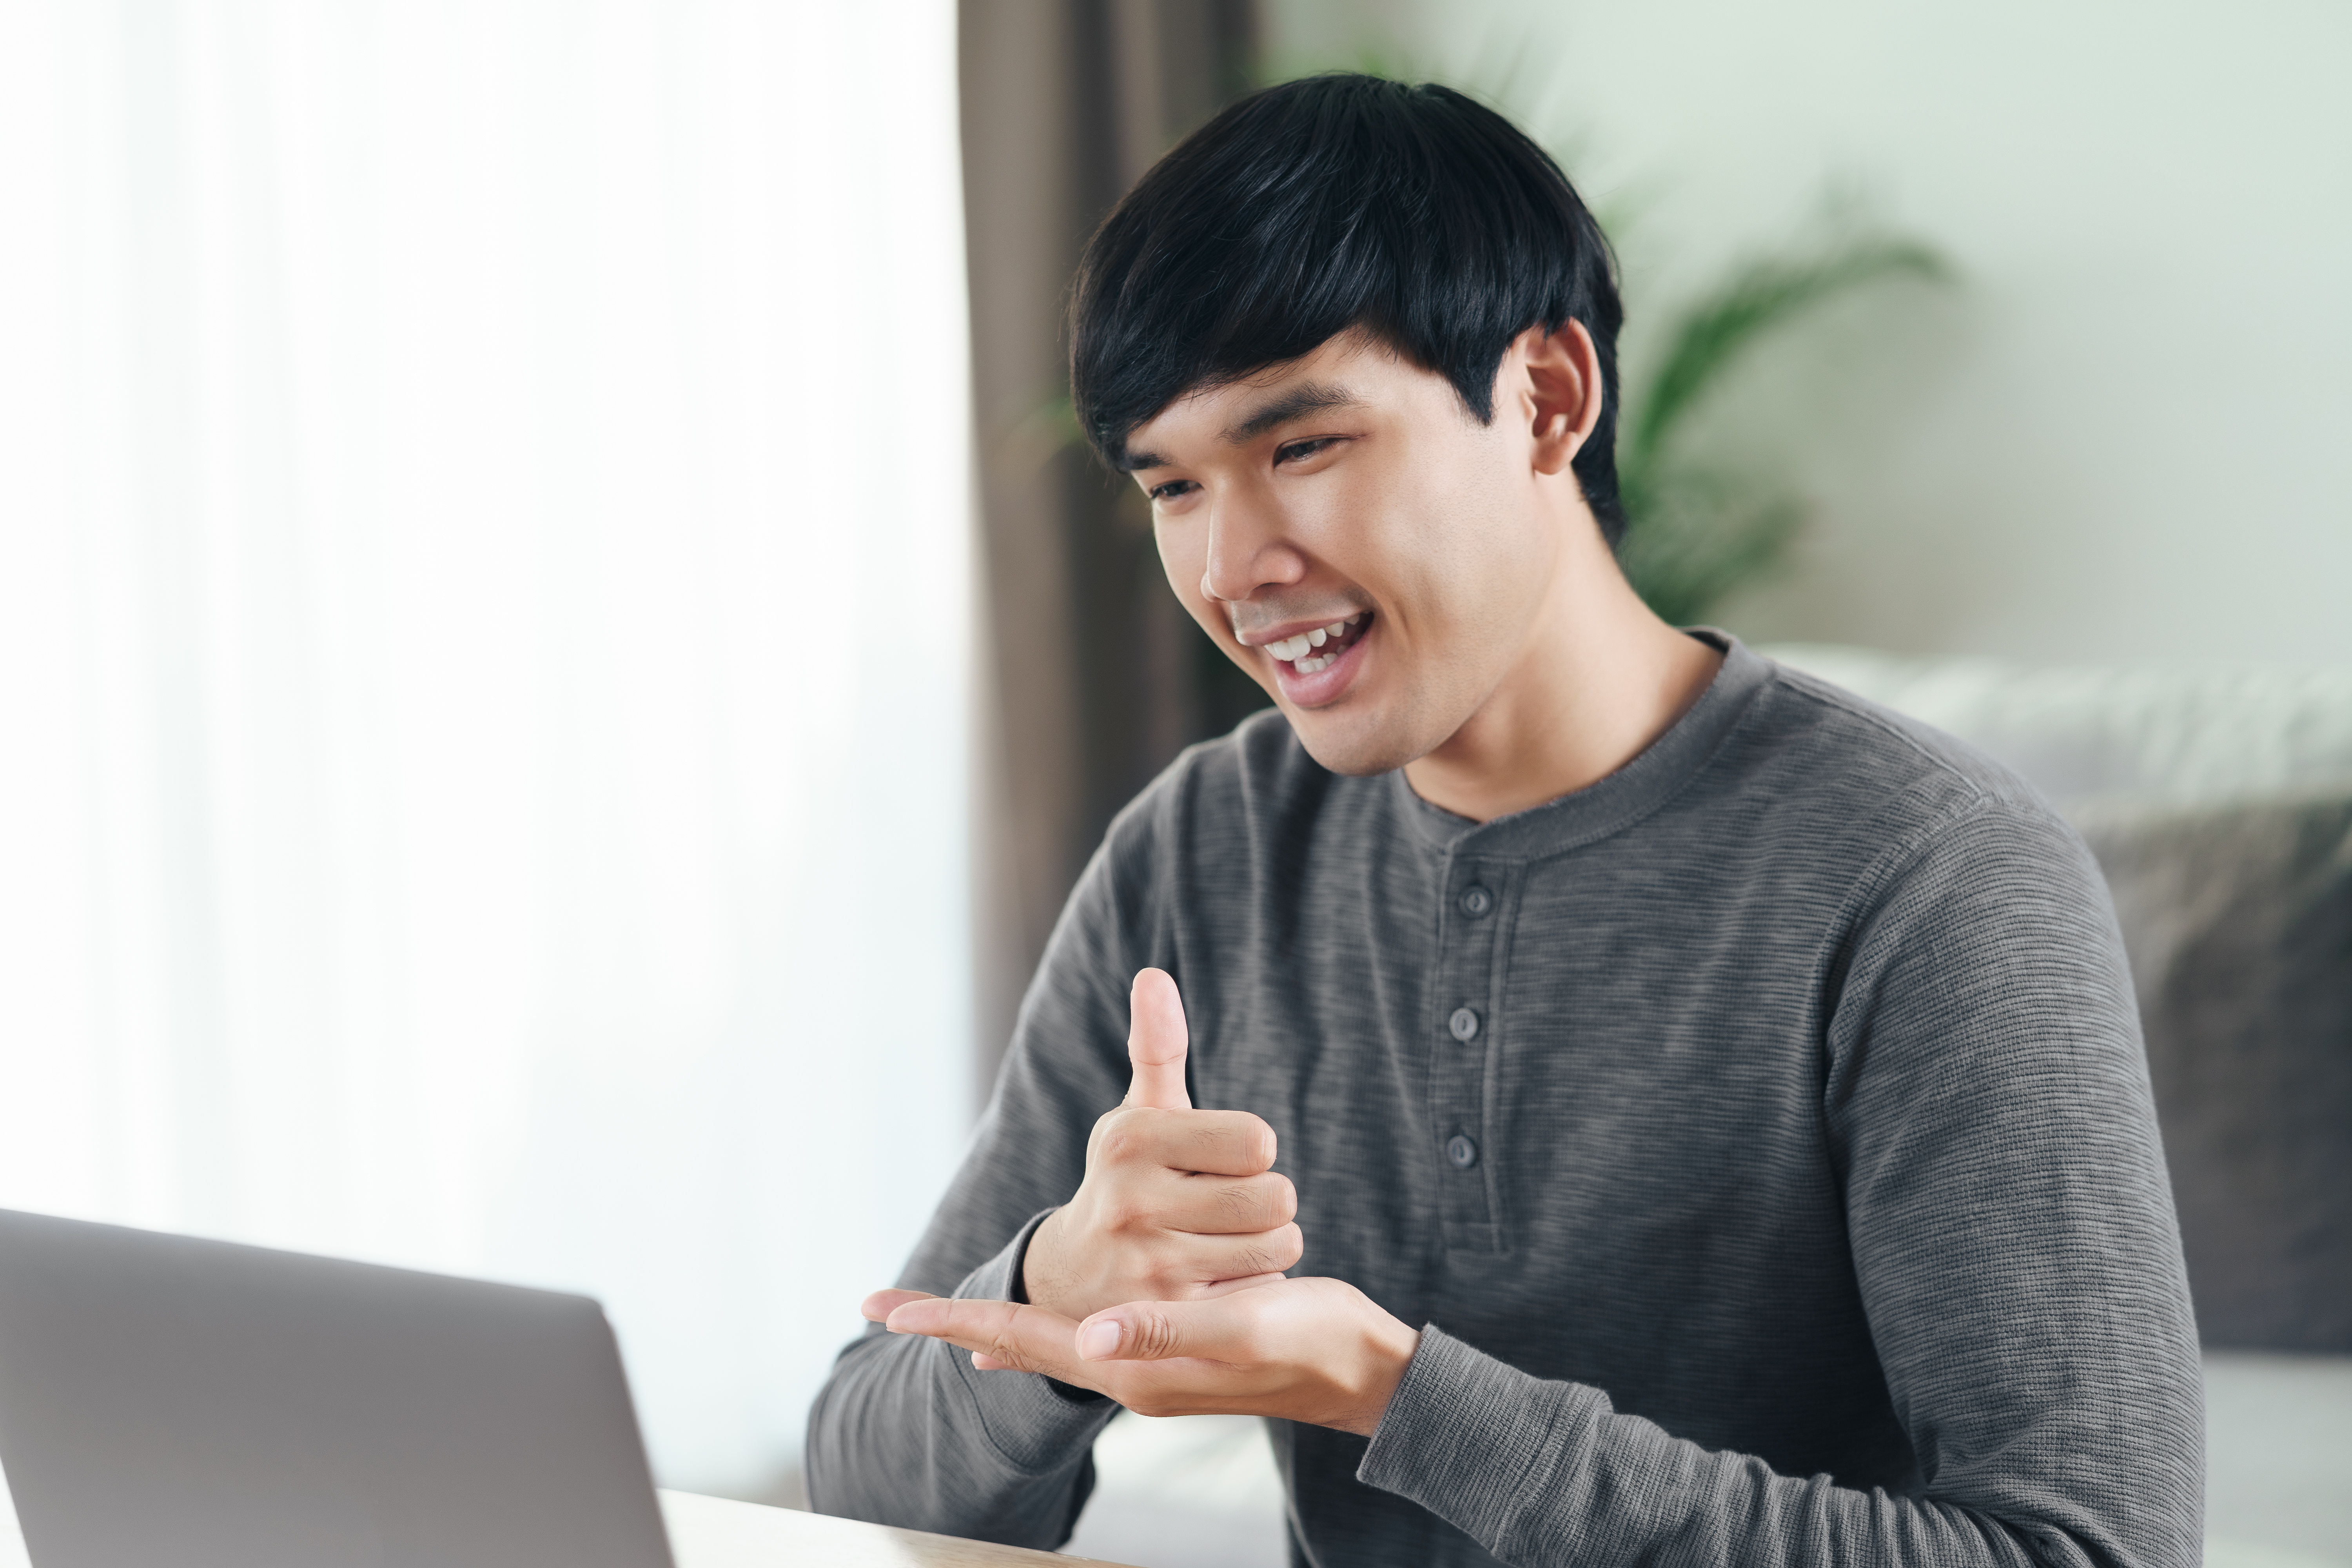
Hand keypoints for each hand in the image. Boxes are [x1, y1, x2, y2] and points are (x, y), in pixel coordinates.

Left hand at [861, 1277, 1420, 1437]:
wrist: (1359, 1370)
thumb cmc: (1307, 1342)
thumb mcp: (1239, 1325)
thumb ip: (1164, 1333)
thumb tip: (1088, 1337)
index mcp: (1132, 1367)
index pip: (1022, 1339)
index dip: (955, 1318)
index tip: (887, 1306)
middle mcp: (1127, 1372)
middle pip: (1018, 1345)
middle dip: (954, 1322)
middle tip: (883, 1304)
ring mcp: (1146, 1367)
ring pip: (1047, 1346)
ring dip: (994, 1329)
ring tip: (941, 1319)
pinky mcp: (1168, 1352)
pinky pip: (1082, 1344)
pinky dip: (1042, 1339)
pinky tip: (1031, 1342)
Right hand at [1017, 969, 1301, 1322]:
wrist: (1073, 1280)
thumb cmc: (1127, 1181)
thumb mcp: (1138, 1116)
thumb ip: (1158, 1047)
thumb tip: (1155, 976)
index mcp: (1131, 1139)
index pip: (1258, 1139)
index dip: (1250, 1150)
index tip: (1218, 1162)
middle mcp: (1132, 1202)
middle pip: (1275, 1196)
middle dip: (1267, 1201)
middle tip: (1230, 1207)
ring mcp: (1149, 1267)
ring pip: (1278, 1246)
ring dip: (1268, 1245)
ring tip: (1225, 1242)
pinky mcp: (1172, 1322)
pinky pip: (1262, 1292)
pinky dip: (1253, 1287)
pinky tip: (1217, 1283)